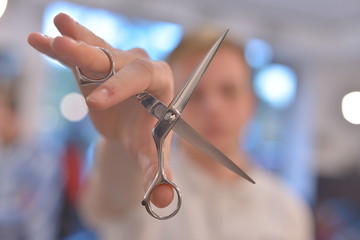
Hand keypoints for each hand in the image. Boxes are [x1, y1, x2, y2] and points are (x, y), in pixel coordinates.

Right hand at [27, 13, 173, 207]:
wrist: (134, 127)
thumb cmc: (147, 137)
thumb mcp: (151, 153)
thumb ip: (156, 172)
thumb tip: (162, 199)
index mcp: (161, 81)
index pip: (143, 76)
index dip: (120, 87)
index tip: (95, 104)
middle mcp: (141, 64)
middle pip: (115, 58)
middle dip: (88, 54)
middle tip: (63, 47)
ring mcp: (118, 61)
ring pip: (94, 51)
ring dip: (72, 45)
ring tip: (51, 37)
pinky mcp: (99, 63)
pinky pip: (81, 52)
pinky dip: (62, 48)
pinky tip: (43, 39)